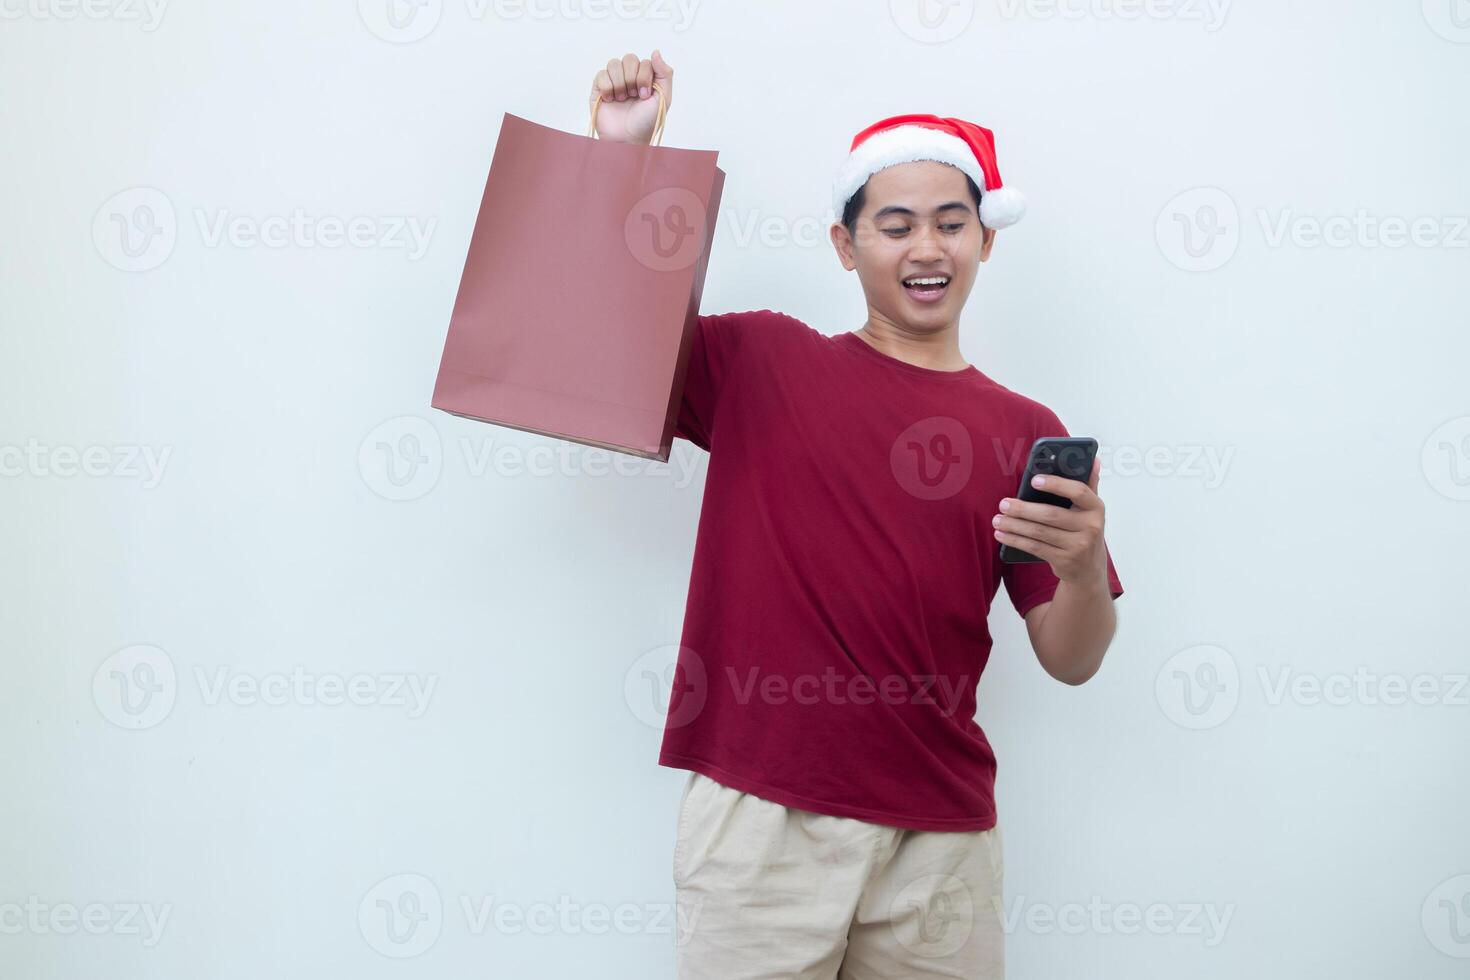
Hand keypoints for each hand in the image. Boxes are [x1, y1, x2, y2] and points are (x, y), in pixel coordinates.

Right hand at [588, 50, 672, 144]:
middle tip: (634, 97)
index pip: (644, 61)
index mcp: (645, 77)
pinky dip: (607, 87)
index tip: (645, 96)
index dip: (644, 77)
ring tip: (622, 99)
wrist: (628, 138)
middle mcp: (629, 76)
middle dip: (632, 79)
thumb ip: (665, 72)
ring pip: (614, 63)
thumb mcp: (664, 97)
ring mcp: (614, 81)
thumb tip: (656, 51)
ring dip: (620, 83)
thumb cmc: (646, 121)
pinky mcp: (599, 88)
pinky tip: (610, 100)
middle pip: (629, 58)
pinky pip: (601, 74)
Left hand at [992, 458, 1109, 586]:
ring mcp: (1078, 546)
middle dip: (1023, 509)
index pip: (1078, 491)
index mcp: (1096, 508)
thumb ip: (1089, 485)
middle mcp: (1091, 527)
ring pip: (1040, 532)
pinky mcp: (1065, 561)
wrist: (1089, 569)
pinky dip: (1016, 540)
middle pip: (1051, 514)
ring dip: (1014, 525)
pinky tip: (1003, 535)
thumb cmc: (1084, 531)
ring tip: (997, 519)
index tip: (1034, 480)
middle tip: (1003, 504)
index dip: (1056, 484)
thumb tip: (1093, 460)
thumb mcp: (1090, 510)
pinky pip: (1035, 548)